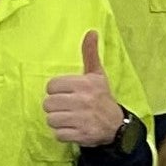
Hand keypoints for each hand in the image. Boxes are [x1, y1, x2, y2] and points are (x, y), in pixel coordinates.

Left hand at [43, 31, 127, 148]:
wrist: (117, 126)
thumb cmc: (102, 97)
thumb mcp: (97, 75)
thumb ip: (90, 53)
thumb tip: (91, 31)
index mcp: (84, 84)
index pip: (51, 86)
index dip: (57, 91)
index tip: (68, 93)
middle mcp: (83, 100)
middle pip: (48, 104)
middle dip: (56, 107)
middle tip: (68, 107)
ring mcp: (82, 119)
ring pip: (51, 119)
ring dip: (58, 121)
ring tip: (70, 118)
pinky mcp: (81, 134)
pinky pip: (58, 134)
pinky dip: (63, 133)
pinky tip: (73, 128)